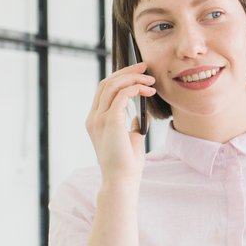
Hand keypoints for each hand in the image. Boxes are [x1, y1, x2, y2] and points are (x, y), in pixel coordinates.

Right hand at [87, 62, 157, 183]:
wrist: (122, 179)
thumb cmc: (127, 162)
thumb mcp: (131, 137)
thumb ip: (132, 123)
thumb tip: (142, 112)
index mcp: (95, 120)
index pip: (104, 90)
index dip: (120, 77)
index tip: (138, 72)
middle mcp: (93, 117)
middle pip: (106, 83)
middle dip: (126, 71)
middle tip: (145, 66)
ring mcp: (99, 119)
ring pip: (112, 86)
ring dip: (133, 78)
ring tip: (151, 80)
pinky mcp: (110, 122)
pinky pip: (120, 96)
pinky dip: (134, 89)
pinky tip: (148, 91)